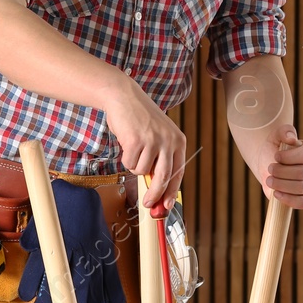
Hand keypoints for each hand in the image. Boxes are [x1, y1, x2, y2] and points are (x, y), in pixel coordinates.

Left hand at [17, 179, 125, 302]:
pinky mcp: (105, 247)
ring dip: (91, 299)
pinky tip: (114, 302)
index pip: (41, 266)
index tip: (27, 297)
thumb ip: (34, 233)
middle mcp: (75, 247)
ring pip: (91, 279)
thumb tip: (27, 247)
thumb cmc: (60, 201)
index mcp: (57, 238)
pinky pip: (111, 269)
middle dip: (62, 301)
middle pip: (68, 279)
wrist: (83, 189)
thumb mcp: (42, 215)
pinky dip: (114, 287)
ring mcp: (92, 248)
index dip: (33, 283)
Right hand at [101, 75, 186, 210]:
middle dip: (154, 194)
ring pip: (142, 171)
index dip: (172, 191)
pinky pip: (129, 163)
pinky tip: (126, 142)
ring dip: (134, 164)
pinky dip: (125, 157)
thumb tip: (155, 190)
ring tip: (133, 147)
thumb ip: (160, 159)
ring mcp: (153, 140)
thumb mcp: (157, 136)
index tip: (166, 206)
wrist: (123, 96)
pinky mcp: (137, 141)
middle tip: (147, 203)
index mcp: (178, 140)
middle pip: (163, 178)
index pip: (179, 172)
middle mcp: (169, 140)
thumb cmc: (139, 118)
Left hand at [243, 124, 302, 208]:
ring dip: (282, 184)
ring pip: (302, 188)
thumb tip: (291, 138)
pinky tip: (276, 194)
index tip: (275, 156)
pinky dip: (288, 199)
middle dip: (282, 172)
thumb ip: (285, 131)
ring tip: (269, 180)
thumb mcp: (277, 135)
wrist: (269, 164)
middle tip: (270, 169)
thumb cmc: (275, 148)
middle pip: (302, 173)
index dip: (289, 157)